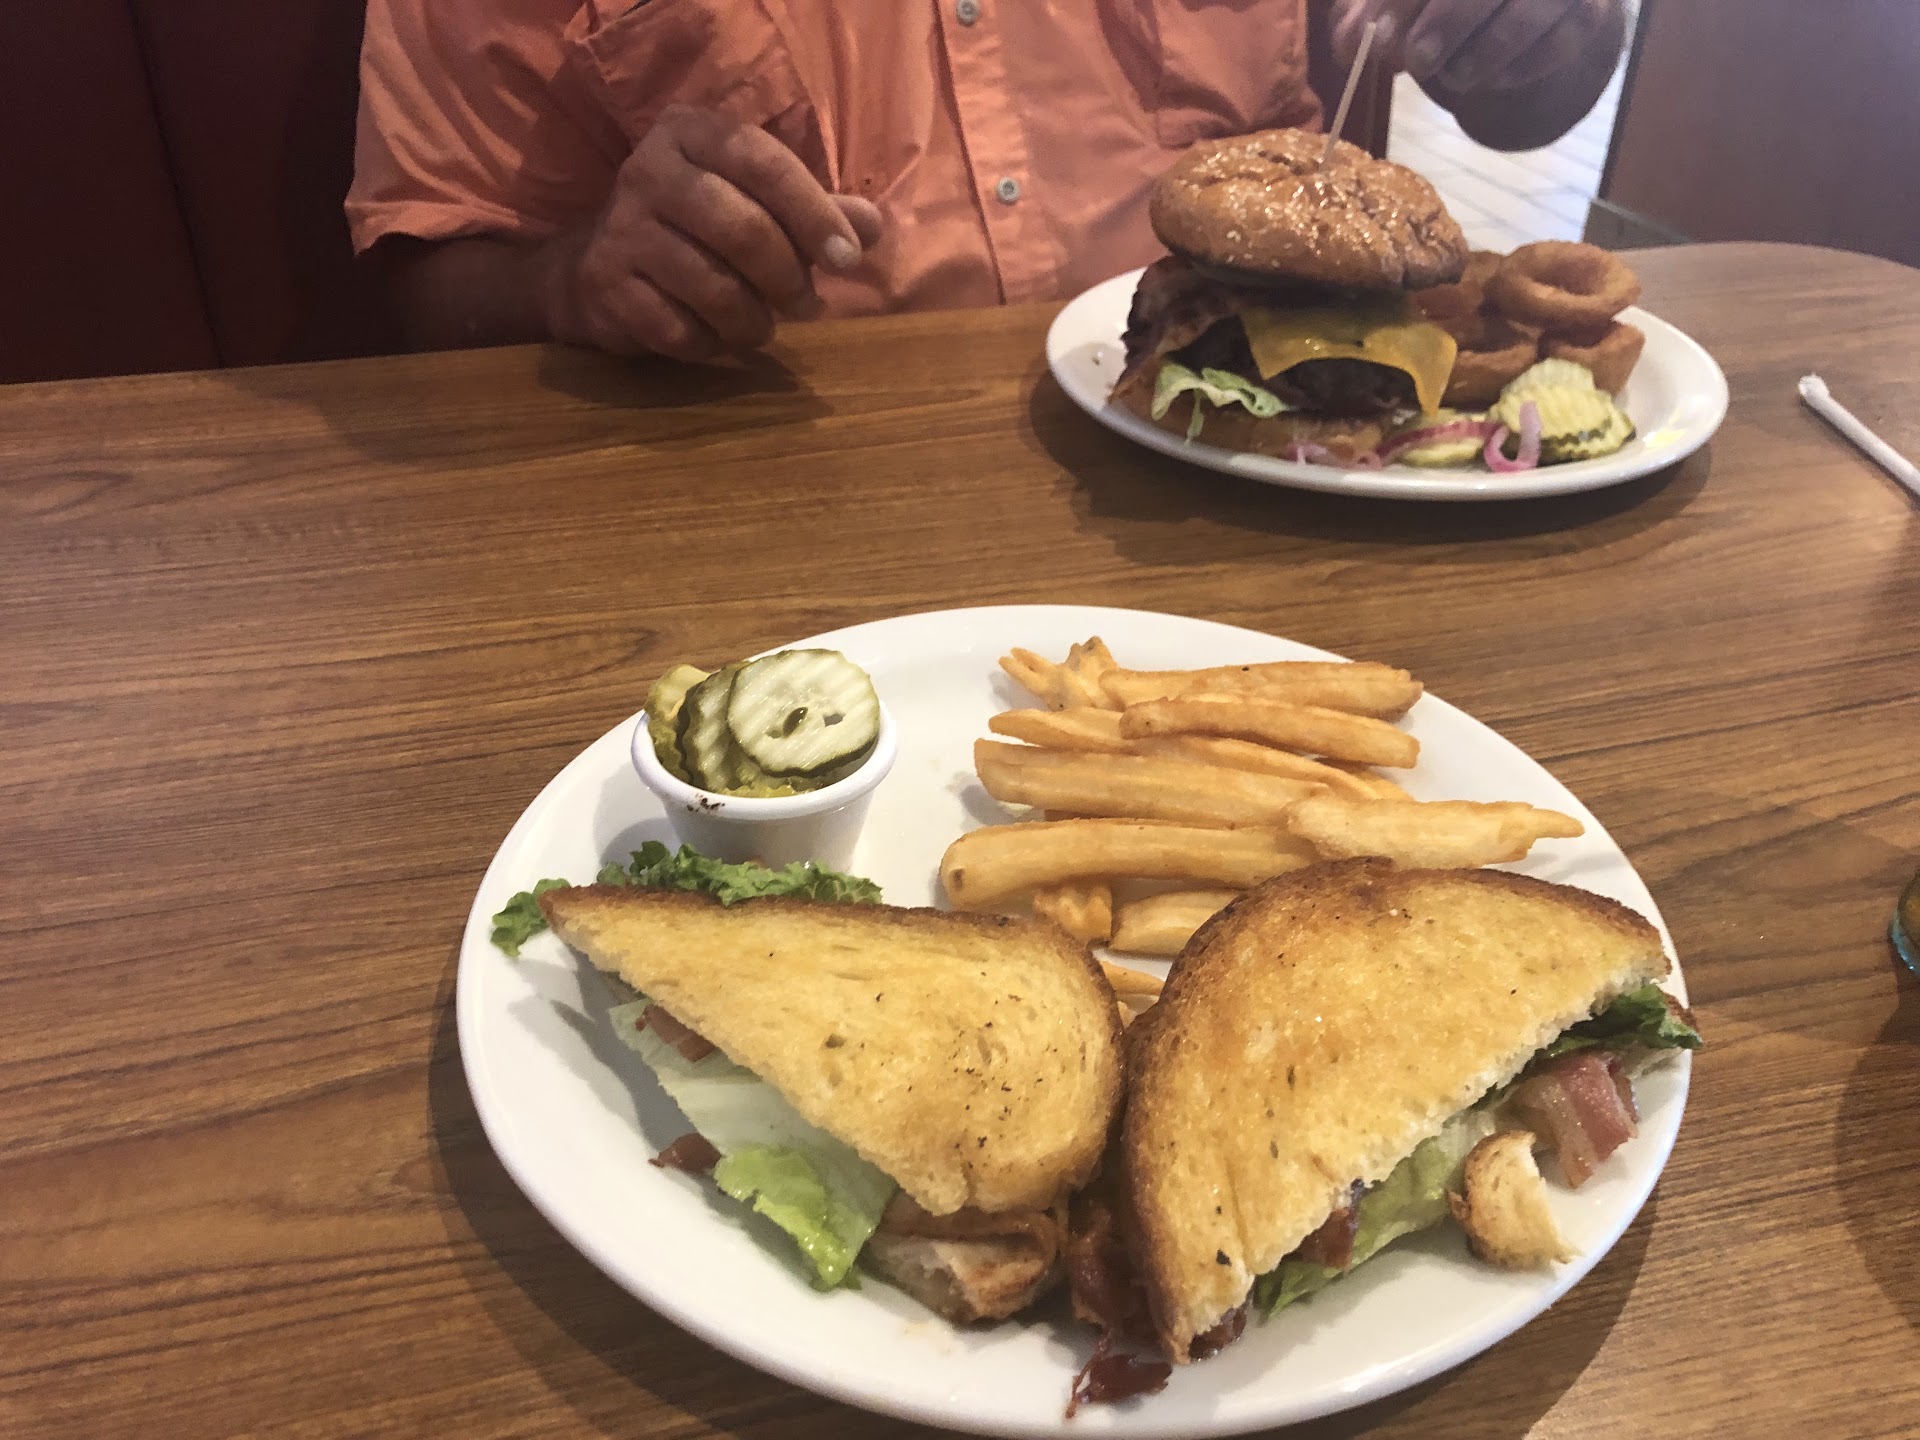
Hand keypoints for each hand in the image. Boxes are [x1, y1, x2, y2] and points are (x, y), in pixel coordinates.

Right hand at [542, 104, 882, 360]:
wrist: (599, 267)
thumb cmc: (696, 228)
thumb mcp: (755, 202)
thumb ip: (814, 210)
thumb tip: (871, 227)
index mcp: (691, 133)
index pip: (764, 163)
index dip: (814, 213)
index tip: (849, 259)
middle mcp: (649, 170)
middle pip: (742, 229)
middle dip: (788, 277)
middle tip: (808, 305)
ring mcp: (621, 229)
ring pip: (712, 286)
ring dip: (754, 321)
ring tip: (762, 327)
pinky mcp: (605, 285)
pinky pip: (678, 328)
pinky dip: (710, 344)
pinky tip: (716, 338)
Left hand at [1330, 0, 1621, 96]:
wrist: (1515, 8)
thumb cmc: (1442, 0)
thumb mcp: (1404, 2)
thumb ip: (1369, 16)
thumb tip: (1348, 45)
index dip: (1405, 1)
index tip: (1378, 38)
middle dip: (1450, 21)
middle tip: (1417, 61)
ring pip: (1529, 11)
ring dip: (1482, 52)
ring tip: (1450, 76)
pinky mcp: (1591, 11)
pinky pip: (1559, 43)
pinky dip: (1518, 68)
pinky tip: (1489, 77)